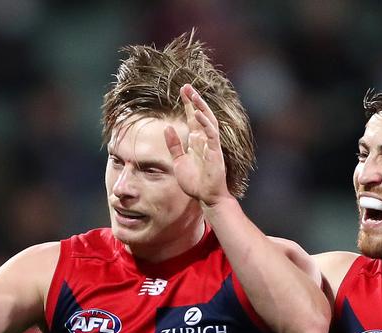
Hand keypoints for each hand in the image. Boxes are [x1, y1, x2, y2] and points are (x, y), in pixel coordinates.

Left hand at [164, 84, 230, 206]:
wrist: (207, 198)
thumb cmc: (195, 182)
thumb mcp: (178, 161)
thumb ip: (174, 145)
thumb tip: (166, 127)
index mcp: (196, 141)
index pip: (192, 118)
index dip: (188, 104)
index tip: (182, 91)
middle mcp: (205, 140)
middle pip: (201, 114)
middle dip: (194, 100)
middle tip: (186, 86)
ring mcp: (211, 145)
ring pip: (208, 120)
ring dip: (200, 106)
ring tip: (192, 94)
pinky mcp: (215, 152)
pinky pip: (211, 133)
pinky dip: (205, 123)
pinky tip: (196, 114)